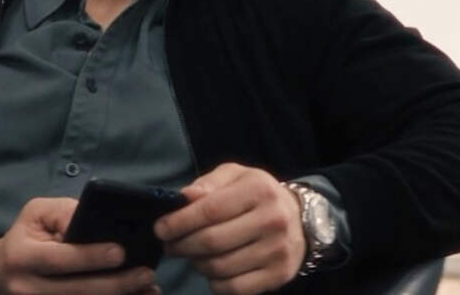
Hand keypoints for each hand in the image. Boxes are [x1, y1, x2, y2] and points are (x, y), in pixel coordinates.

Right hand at [0, 197, 160, 294]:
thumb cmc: (24, 237)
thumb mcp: (35, 214)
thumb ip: (64, 213)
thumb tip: (98, 221)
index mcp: (22, 256)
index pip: (60, 259)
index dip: (90, 257)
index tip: (120, 252)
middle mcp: (28, 288)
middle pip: (78, 291)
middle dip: (116, 284)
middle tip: (146, 274)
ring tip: (148, 290)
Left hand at [154, 163, 305, 294]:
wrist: (300, 219)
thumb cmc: (256, 194)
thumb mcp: (234, 176)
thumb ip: (207, 184)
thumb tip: (183, 198)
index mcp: (258, 190)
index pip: (209, 210)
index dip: (179, 222)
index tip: (160, 229)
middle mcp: (272, 220)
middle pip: (212, 242)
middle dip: (182, 245)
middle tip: (170, 245)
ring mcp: (277, 250)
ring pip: (220, 267)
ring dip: (196, 264)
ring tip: (191, 255)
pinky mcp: (279, 275)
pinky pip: (235, 288)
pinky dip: (215, 283)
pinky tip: (211, 271)